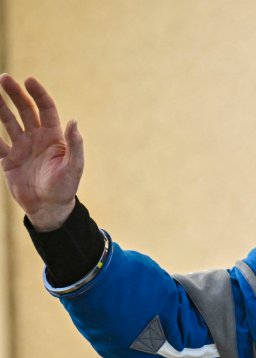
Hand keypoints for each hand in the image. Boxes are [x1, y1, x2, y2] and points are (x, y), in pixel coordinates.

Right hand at [0, 74, 83, 230]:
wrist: (49, 208)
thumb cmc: (65, 188)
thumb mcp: (74, 167)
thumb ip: (75, 145)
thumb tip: (74, 120)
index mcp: (54, 137)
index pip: (45, 109)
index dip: (38, 94)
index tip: (29, 80)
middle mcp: (36, 138)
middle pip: (25, 110)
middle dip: (15, 94)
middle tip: (4, 78)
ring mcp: (21, 148)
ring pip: (8, 121)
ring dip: (0, 107)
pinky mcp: (8, 160)